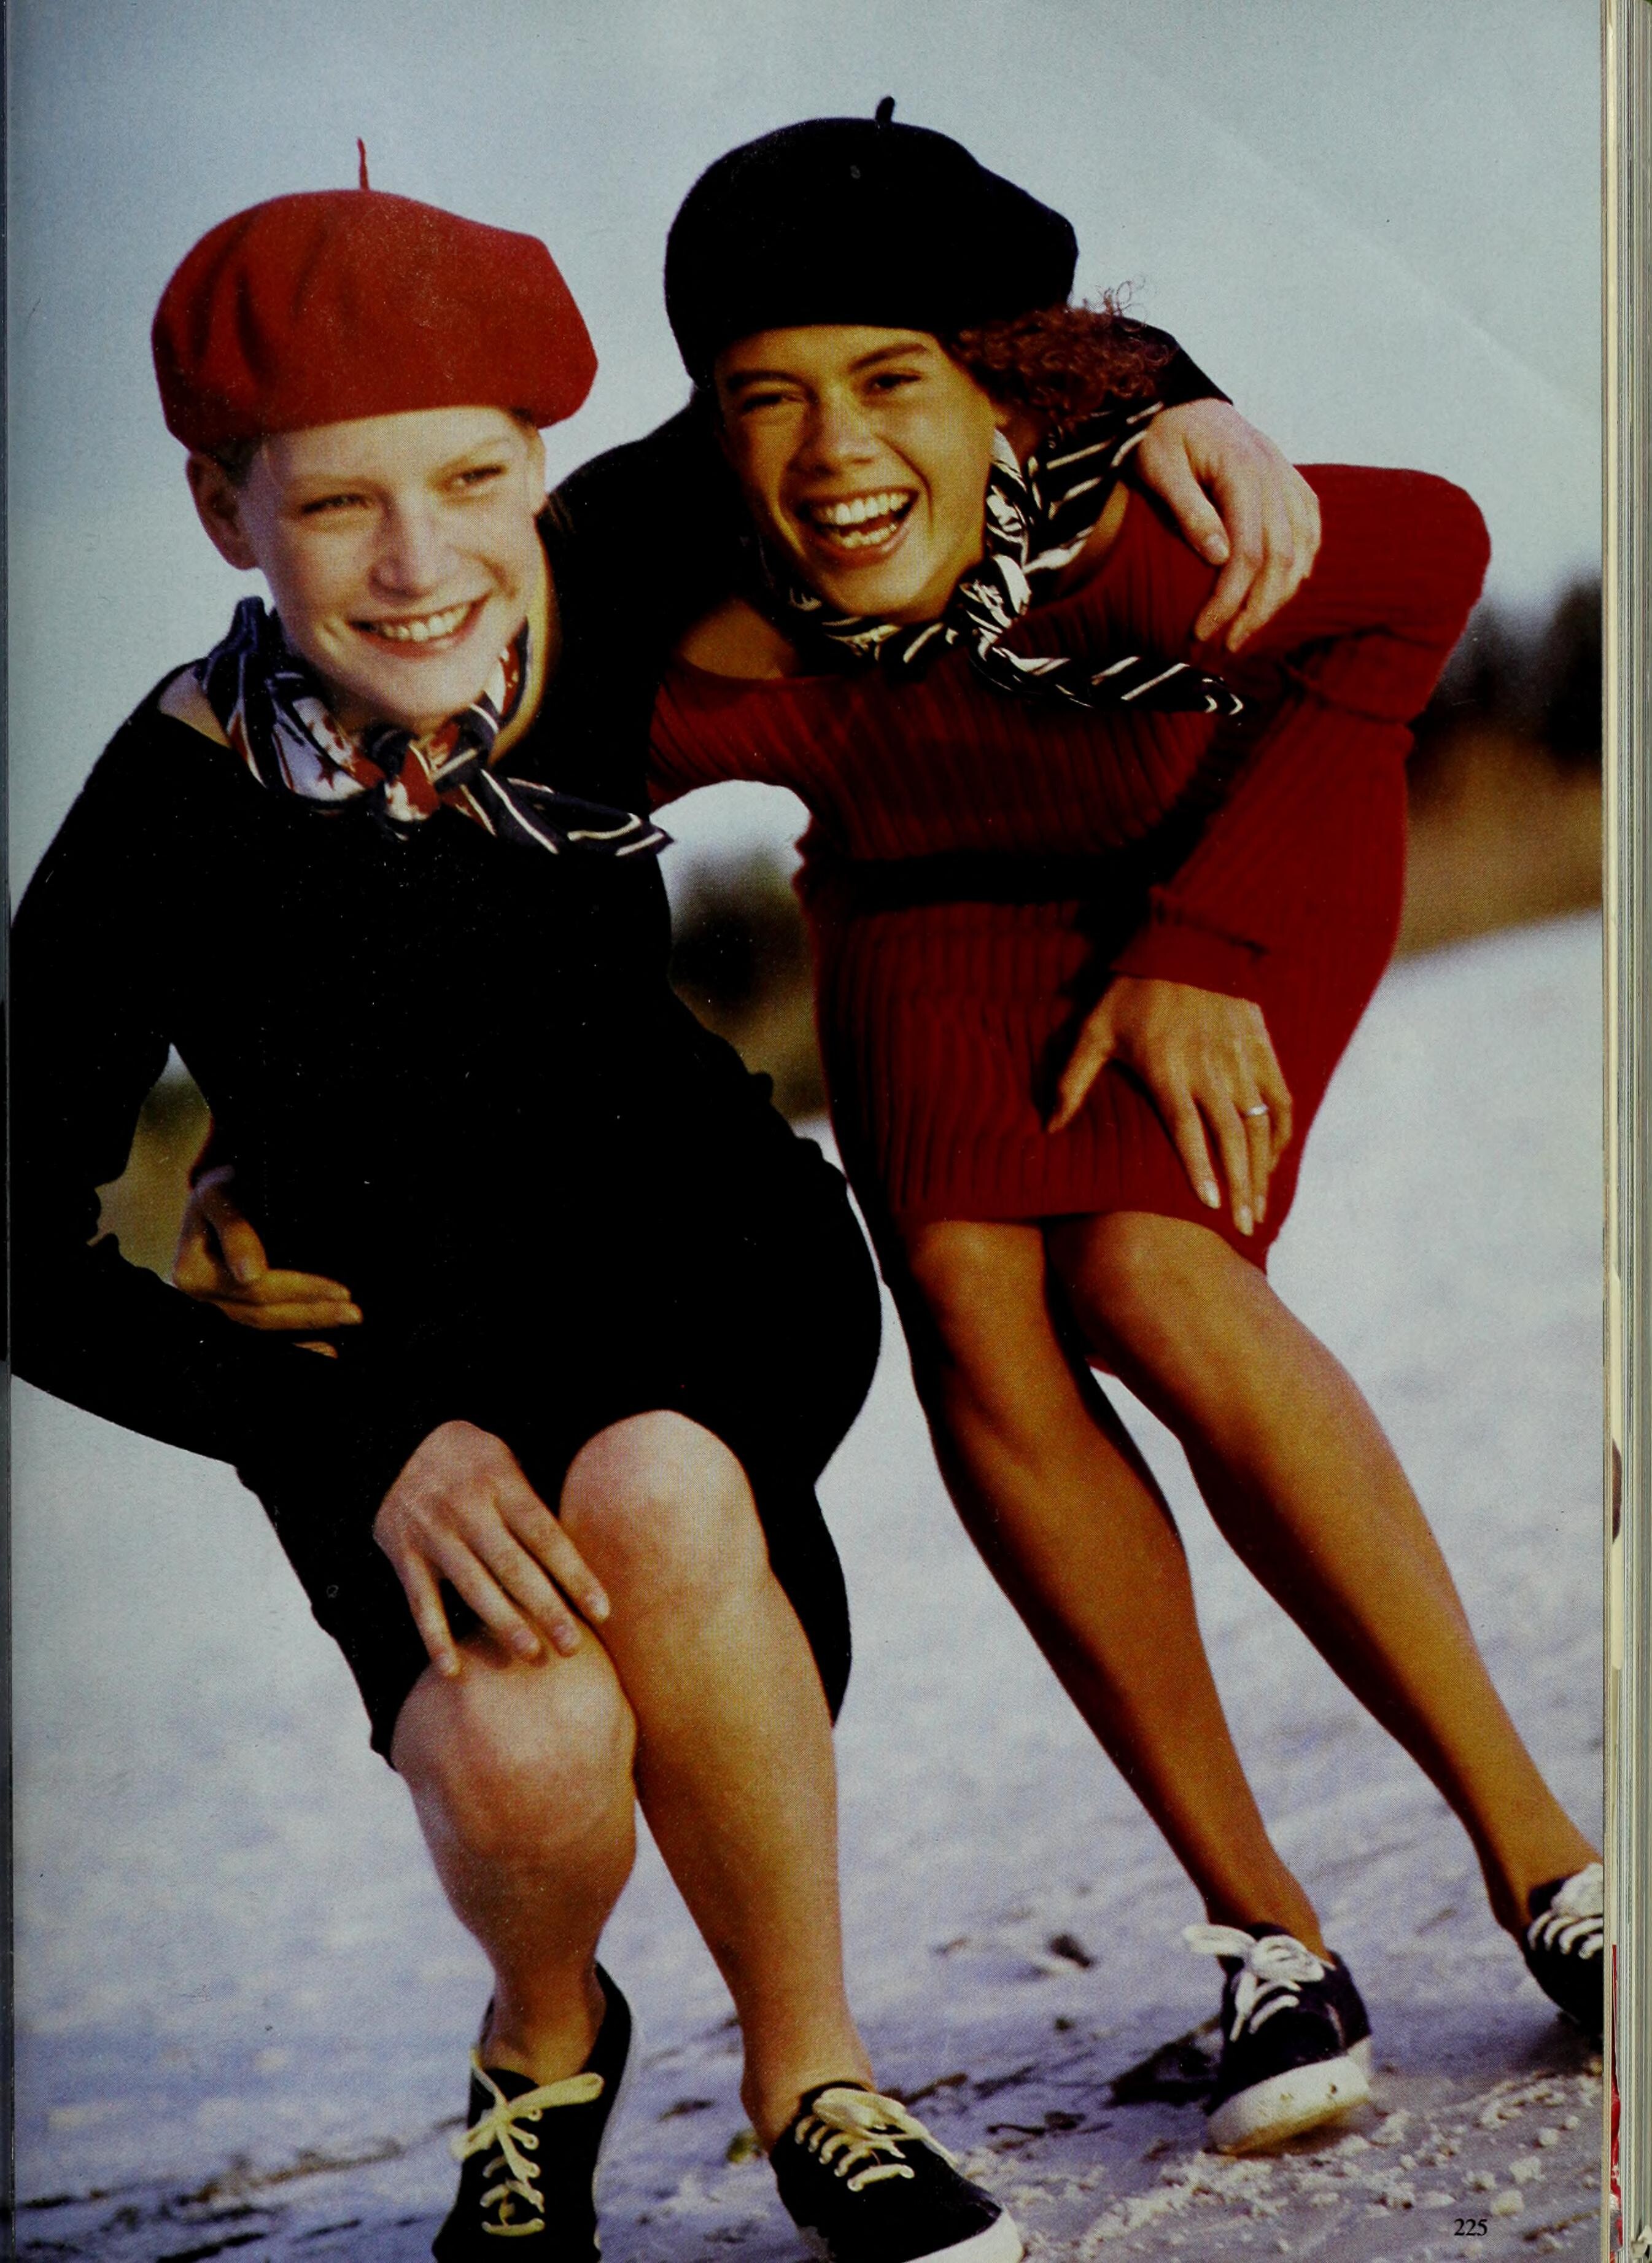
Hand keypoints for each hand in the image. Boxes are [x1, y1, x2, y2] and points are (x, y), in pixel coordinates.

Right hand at [173, 1165, 360, 1351]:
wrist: (212, 1198)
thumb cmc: (220, 1189)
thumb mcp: (218, 1195)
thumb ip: (234, 1229)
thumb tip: (250, 1274)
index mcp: (193, 1272)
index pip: (255, 1288)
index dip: (300, 1289)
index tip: (341, 1290)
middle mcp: (199, 1299)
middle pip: (261, 1313)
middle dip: (311, 1313)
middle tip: (354, 1312)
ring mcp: (213, 1310)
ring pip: (263, 1328)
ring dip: (306, 1329)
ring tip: (344, 1323)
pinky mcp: (228, 1314)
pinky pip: (260, 1336)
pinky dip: (294, 1344)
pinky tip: (325, 1347)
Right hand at [374, 1420, 611, 1676]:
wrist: (391, 1443)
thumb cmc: (468, 1459)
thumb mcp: (504, 1462)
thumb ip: (531, 1506)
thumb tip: (575, 1559)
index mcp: (501, 1485)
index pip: (545, 1536)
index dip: (575, 1575)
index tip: (602, 1611)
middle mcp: (468, 1511)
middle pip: (513, 1566)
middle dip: (546, 1608)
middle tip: (573, 1646)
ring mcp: (434, 1534)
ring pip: (473, 1586)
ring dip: (503, 1623)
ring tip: (533, 1654)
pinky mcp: (403, 1555)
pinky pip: (420, 1602)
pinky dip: (435, 1638)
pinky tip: (453, 1671)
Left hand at [1048, 975, 1293, 1236]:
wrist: (1187, 942)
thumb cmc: (1132, 991)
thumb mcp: (1094, 1031)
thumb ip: (1072, 1081)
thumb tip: (1049, 1128)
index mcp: (1169, 1071)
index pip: (1188, 1130)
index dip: (1200, 1169)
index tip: (1209, 1206)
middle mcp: (1210, 1072)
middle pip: (1231, 1138)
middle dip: (1239, 1186)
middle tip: (1243, 1227)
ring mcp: (1240, 1062)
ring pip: (1259, 1126)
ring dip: (1261, 1170)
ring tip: (1257, 1208)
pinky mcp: (1262, 1050)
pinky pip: (1280, 1100)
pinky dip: (1280, 1133)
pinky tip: (1273, 1162)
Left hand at [1132, 401, 1321, 653]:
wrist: (1188, 404)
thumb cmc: (1164, 437)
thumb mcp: (1159, 467)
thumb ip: (1188, 509)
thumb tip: (1219, 557)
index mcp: (1242, 470)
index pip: (1247, 552)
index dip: (1229, 599)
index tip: (1202, 631)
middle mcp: (1275, 474)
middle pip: (1281, 559)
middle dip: (1256, 610)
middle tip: (1228, 645)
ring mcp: (1289, 478)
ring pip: (1302, 550)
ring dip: (1280, 597)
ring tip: (1249, 629)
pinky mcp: (1294, 484)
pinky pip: (1311, 531)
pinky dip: (1301, 566)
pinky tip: (1281, 593)